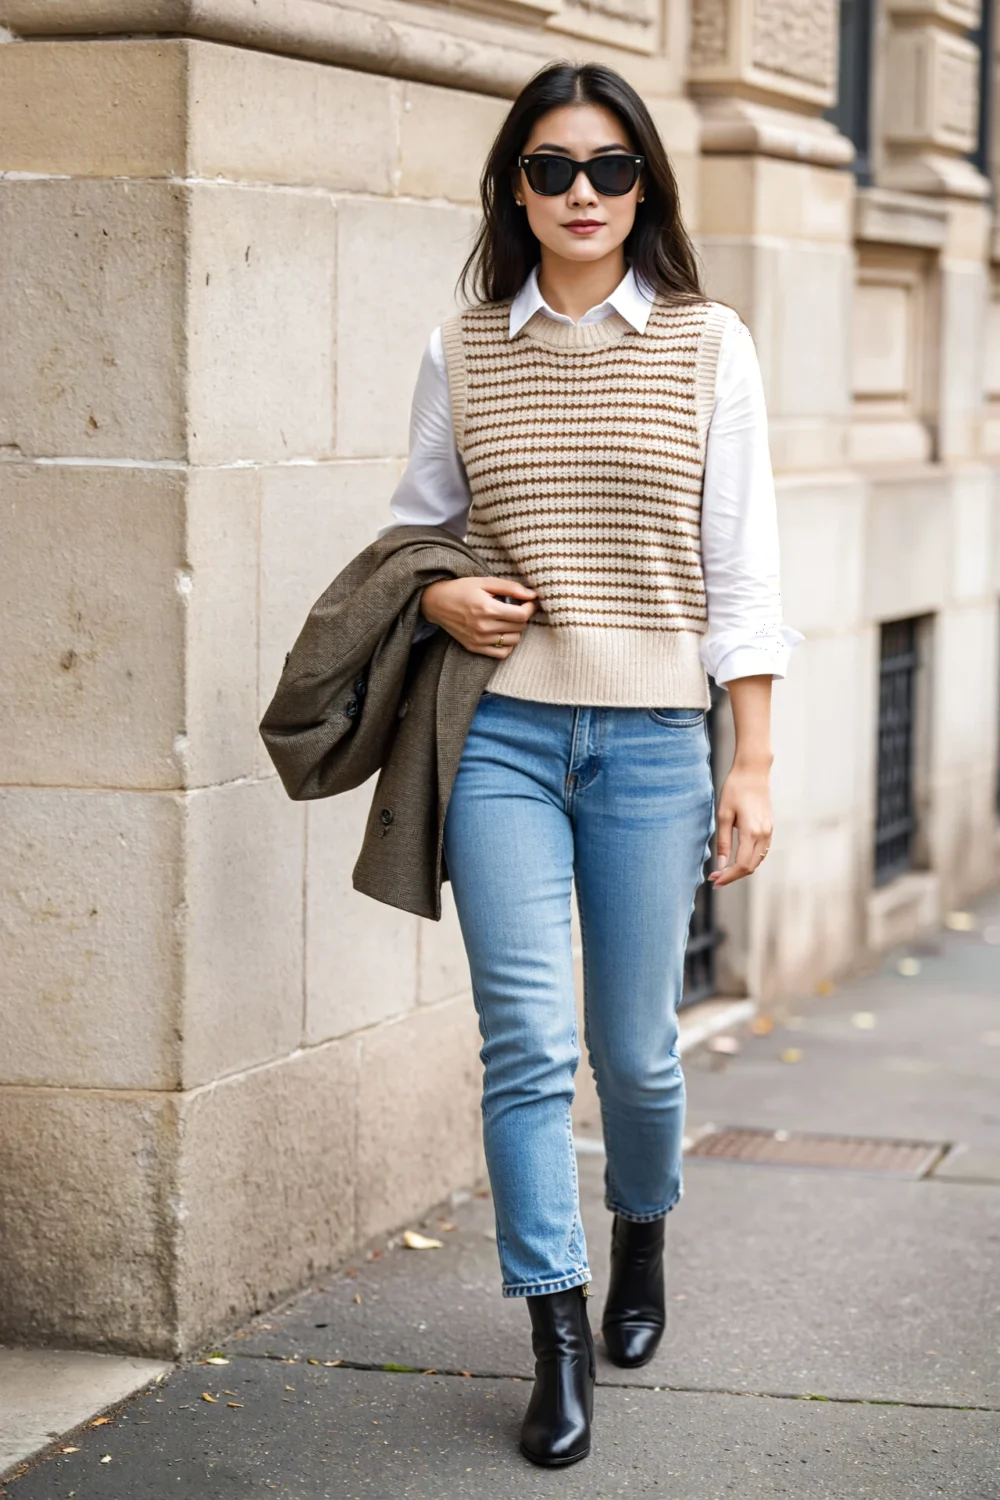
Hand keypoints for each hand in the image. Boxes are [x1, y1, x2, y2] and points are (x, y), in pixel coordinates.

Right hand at [420, 576, 537, 657]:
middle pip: (519, 627)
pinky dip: (507, 645)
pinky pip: (502, 653)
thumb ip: (510, 588)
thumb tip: (533, 595)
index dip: (530, 608)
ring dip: (516, 630)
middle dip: (522, 617)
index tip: (528, 602)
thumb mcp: (485, 582)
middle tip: (515, 608)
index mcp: (487, 608)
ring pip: (514, 641)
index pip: (521, 615)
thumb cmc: (462, 589)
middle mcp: (483, 627)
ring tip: (507, 620)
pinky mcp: (474, 647)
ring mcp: (479, 640)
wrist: (436, 603)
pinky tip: (502, 633)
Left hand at [707, 760, 772, 887]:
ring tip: (723, 871)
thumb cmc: (735, 790)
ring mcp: (769, 831)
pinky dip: (749, 860)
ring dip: (741, 869)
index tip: (714, 881)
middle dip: (733, 876)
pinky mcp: (770, 828)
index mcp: (751, 831)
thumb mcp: (723, 815)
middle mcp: (764, 834)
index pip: (742, 865)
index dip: (728, 877)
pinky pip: (761, 852)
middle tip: (715, 878)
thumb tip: (721, 865)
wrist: (753, 772)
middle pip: (750, 867)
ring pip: (757, 861)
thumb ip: (723, 842)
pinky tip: (736, 859)